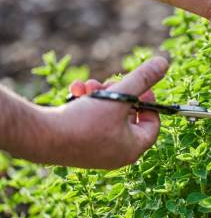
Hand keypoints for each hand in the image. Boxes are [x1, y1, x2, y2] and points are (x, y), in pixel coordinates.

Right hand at [45, 57, 167, 168]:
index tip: (140, 87)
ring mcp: (97, 152)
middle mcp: (117, 154)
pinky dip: (86, 104)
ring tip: (90, 85)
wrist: (41, 136)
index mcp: (132, 148)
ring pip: (107, 115)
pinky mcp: (79, 146)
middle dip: (119, 94)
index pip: (153, 124)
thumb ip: (143, 78)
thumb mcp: (120, 95)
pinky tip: (76, 91)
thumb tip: (163, 63)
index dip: (149, 101)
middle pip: (128, 117)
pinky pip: (91, 121)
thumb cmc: (84, 121)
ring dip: (100, 95)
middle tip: (110, 82)